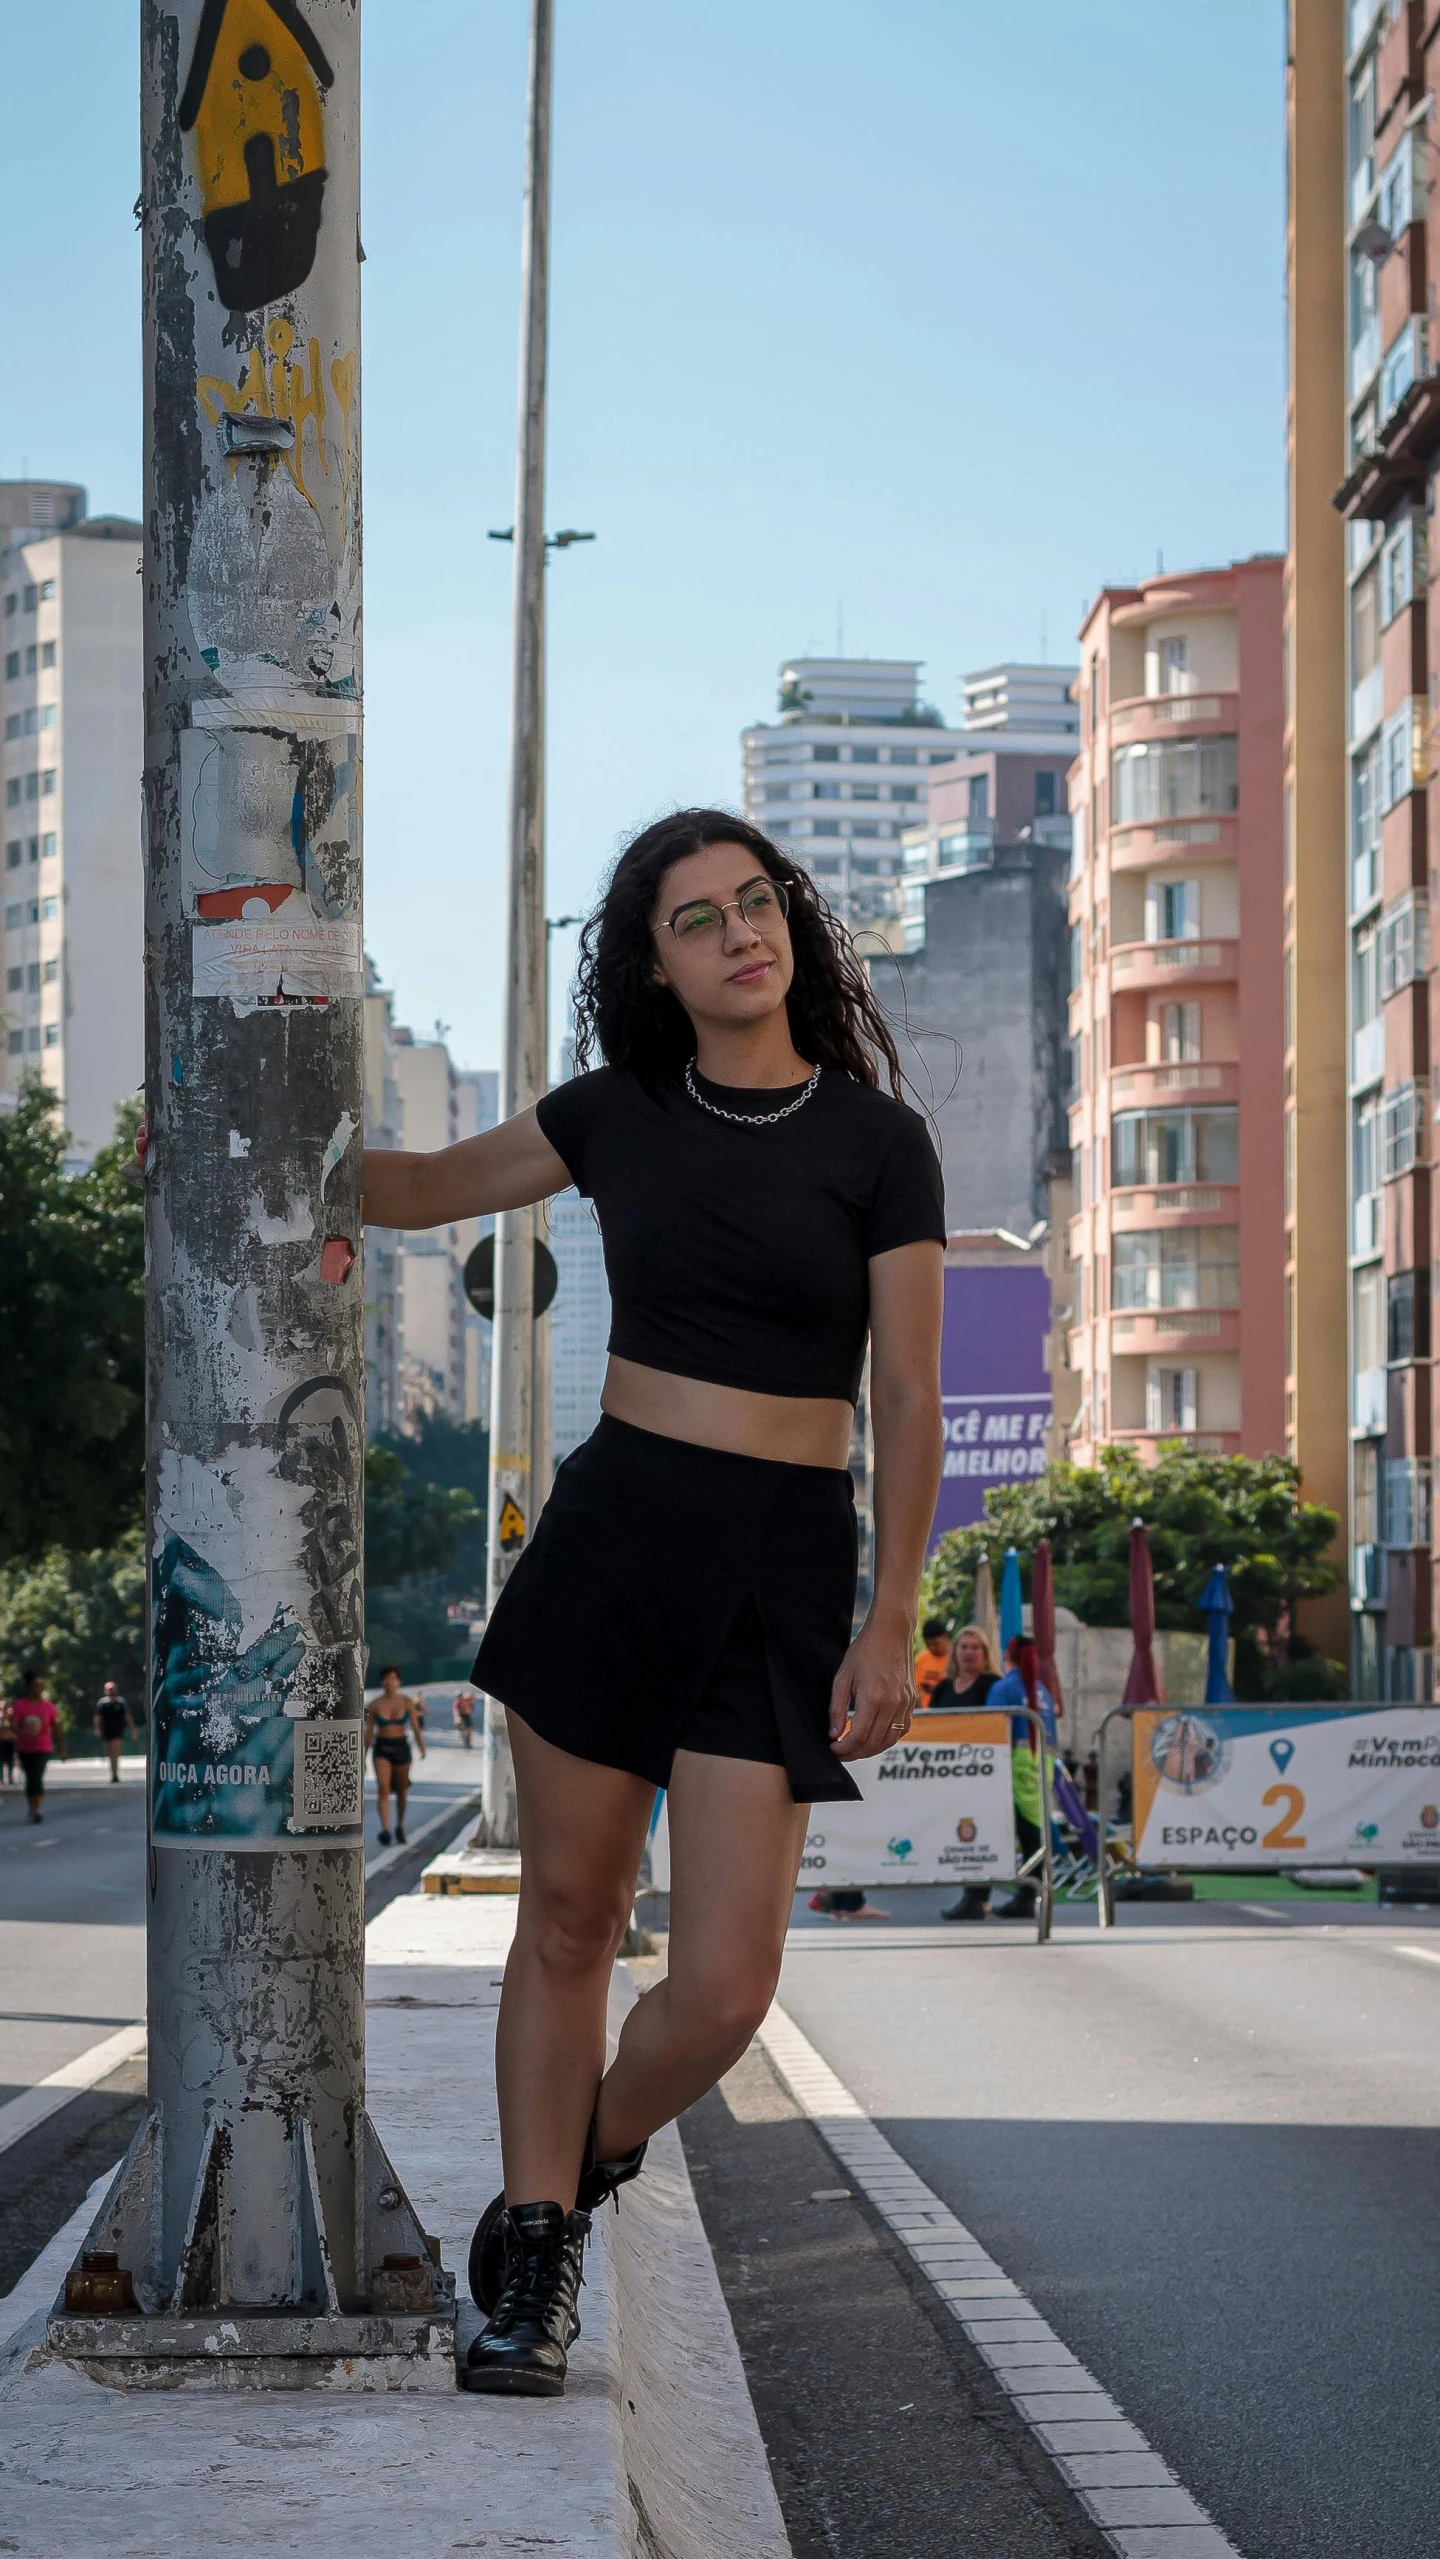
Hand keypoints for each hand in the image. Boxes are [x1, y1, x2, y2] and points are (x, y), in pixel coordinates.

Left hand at [828, 1615, 915, 1761]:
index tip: (833, 1749)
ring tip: (856, 1749)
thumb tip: (834, 1733)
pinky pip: (902, 1729)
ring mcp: (906, 1703)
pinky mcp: (912, 1701)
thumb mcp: (843, 1677)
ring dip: (872, 1750)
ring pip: (890, 1740)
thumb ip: (838, 1708)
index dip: (844, 1748)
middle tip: (841, 1753)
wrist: (892, 1632)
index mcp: (874, 1697)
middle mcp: (893, 1704)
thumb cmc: (866, 1650)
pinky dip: (888, 1739)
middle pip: (875, 1743)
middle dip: (855, 1753)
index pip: (859, 1736)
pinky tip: (876, 1737)